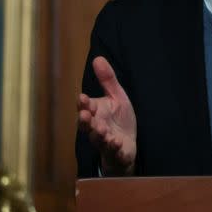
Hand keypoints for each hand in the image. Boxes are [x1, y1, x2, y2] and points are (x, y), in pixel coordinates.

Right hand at [77, 56, 136, 175]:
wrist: (128, 145)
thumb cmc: (118, 120)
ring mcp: (106, 143)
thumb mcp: (116, 97)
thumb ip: (107, 80)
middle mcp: (97, 128)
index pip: (86, 107)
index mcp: (96, 113)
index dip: (84, 104)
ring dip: (99, 135)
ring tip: (102, 129)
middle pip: (87, 126)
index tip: (83, 98)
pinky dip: (114, 149)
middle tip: (85, 115)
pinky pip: (114, 153)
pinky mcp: (117, 154)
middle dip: (85, 121)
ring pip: (99, 140)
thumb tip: (98, 58)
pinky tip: (116, 143)